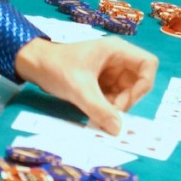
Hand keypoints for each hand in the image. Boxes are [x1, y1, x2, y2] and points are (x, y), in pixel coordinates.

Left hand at [15, 37, 157, 135]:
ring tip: (98, 113)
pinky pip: (114, 96)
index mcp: (117, 51)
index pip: (148, 64)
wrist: (33, 65)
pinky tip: (94, 112)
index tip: (126, 102)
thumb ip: (99, 108)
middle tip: (110, 113)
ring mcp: (110, 71)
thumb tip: (118, 129)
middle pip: (139, 81)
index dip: (144, 84)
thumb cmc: (56, 67)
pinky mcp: (102, 81)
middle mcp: (118, 59)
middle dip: (128, 99)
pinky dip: (108, 106)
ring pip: (126, 92)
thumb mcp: (78, 89)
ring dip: (117, 106)